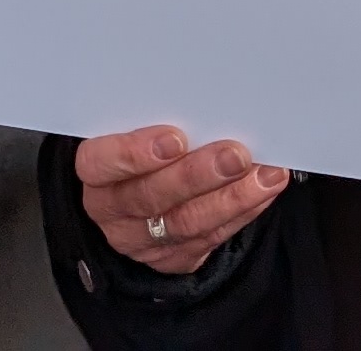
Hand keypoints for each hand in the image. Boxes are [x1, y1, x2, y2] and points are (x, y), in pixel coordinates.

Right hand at [71, 126, 288, 275]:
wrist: (136, 205)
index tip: (175, 137)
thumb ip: (155, 122)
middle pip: (151, 196)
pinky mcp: (174, 258)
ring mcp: (143, 240)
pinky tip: (263, 191)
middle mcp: (114, 211)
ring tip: (264, 175)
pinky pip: (210, 238)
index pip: (101, 163)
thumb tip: (203, 102)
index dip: (134, 153)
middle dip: (197, 175)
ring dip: (231, 197)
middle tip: (235, 155)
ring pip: (186, 222)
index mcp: (96, 175)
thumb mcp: (132, 135)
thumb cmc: (139, 155)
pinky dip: (242, 212)